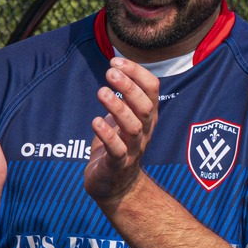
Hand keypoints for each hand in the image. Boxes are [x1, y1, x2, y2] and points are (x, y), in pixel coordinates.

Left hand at [85, 57, 159, 207]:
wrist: (114, 185)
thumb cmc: (116, 144)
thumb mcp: (122, 116)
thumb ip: (124, 96)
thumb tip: (116, 65)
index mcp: (146, 116)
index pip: (151, 90)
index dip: (137, 73)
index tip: (116, 61)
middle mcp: (144, 131)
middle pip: (144, 107)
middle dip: (129, 87)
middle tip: (110, 72)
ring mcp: (133, 150)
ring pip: (133, 127)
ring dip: (118, 108)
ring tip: (101, 91)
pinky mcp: (118, 165)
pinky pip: (117, 150)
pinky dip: (107, 135)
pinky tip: (96, 121)